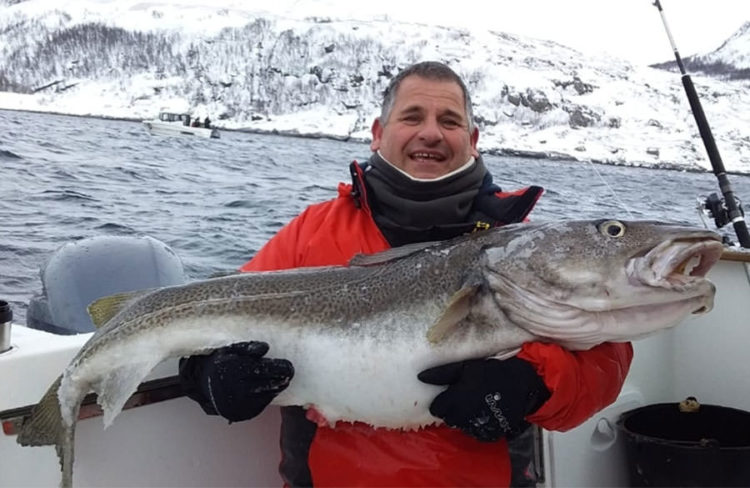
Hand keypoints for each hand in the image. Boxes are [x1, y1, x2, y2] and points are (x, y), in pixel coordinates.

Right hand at [179, 341, 293, 422]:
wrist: (204, 386)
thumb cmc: (221, 364)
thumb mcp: (230, 350)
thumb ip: (248, 348)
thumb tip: (265, 348)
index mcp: (233, 370)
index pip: (264, 369)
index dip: (280, 368)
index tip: (289, 365)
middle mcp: (236, 389)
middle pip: (269, 384)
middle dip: (282, 378)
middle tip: (288, 372)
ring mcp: (239, 404)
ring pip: (268, 395)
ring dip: (277, 387)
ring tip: (281, 380)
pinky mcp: (241, 414)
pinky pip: (262, 405)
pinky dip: (268, 396)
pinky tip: (268, 389)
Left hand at [418, 357, 549, 441]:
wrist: (523, 385)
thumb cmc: (493, 373)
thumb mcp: (467, 368)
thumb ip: (443, 374)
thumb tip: (420, 377)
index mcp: (456, 399)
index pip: (437, 408)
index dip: (440, 402)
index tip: (447, 396)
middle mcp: (465, 416)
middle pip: (448, 419)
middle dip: (451, 410)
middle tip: (461, 398)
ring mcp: (478, 427)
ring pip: (461, 426)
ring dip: (463, 417)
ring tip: (474, 404)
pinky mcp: (490, 434)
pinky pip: (476, 432)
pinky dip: (476, 424)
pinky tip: (483, 412)